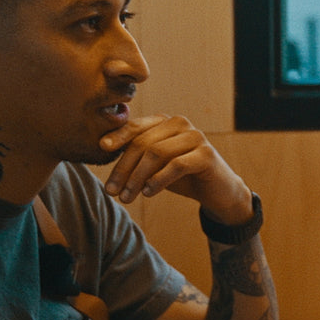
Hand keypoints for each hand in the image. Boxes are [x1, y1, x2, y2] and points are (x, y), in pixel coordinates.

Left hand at [98, 114, 253, 223]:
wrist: (218, 192)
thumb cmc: (182, 176)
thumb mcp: (155, 164)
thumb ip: (136, 154)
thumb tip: (102, 149)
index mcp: (165, 122)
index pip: (136, 126)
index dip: (118, 136)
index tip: (101, 149)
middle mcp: (180, 124)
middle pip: (143, 143)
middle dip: (124, 169)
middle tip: (112, 191)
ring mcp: (195, 137)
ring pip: (156, 153)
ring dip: (137, 178)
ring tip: (127, 197)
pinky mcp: (206, 154)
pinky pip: (176, 165)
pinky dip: (158, 180)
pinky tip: (148, 193)